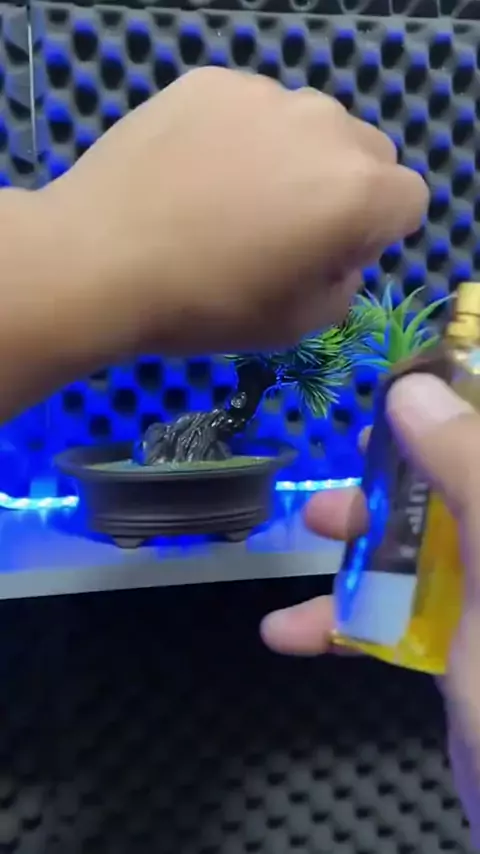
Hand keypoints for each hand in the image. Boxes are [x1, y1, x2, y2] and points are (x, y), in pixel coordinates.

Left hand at [39, 67, 427, 357]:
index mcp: (357, 194)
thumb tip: (339, 253)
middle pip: (367, 154)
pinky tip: (194, 173)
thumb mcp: (296, 324)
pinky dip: (241, 137)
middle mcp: (324, 128)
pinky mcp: (212, 81)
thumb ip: (345, 284)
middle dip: (343, 190)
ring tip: (231, 200)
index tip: (328, 257)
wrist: (98, 261)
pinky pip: (253, 110)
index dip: (376, 234)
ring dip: (293, 159)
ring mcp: (265, 96)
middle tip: (282, 230)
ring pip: (309, 126)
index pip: (408, 200)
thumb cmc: (205, 306)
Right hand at [261, 373, 479, 843]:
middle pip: (455, 489)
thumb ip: (468, 471)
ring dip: (361, 541)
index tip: (407, 389)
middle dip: (402, 471)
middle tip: (357, 457)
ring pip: (421, 547)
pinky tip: (286, 631)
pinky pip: (396, 615)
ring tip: (308, 528)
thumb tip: (412, 391)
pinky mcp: (458, 650)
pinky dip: (342, 621)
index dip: (458, 406)